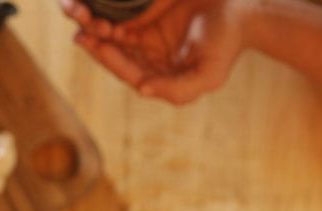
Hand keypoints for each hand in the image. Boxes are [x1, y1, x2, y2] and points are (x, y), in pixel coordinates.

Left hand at [62, 0, 251, 103]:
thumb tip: (143, 91)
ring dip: (93, 28)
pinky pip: (116, 17)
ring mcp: (141, 38)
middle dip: (95, 45)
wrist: (240, 8)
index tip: (100, 45)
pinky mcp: (140, 17)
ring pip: (109, 36)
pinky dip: (102, 13)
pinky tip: (90, 6)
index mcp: (159, 79)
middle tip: (82, 33)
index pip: (129, 73)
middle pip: (113, 56)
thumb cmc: (227, 44)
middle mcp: (145, 61)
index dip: (112, 61)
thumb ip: (177, 89)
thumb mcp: (208, 74)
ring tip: (80, 16)